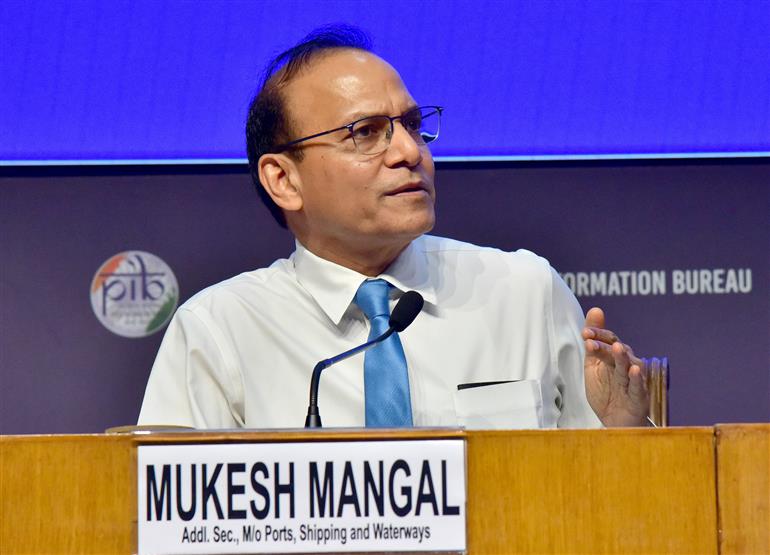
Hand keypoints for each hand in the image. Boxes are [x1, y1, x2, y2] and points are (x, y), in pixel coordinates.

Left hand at [582, 307, 648, 426]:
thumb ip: (593, 341)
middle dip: (605, 345)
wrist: (615, 421)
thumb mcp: (593, 364)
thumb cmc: (606, 391)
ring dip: (622, 357)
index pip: (609, 340)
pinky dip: (636, 378)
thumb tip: (595, 310)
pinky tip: (634, 369)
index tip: (585, 333)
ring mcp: (633, 380)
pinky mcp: (639, 396)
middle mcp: (627, 365)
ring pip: (629, 366)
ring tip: (617, 347)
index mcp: (615, 357)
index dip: (598, 335)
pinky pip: (638, 386)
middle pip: (618, 351)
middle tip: (591, 340)